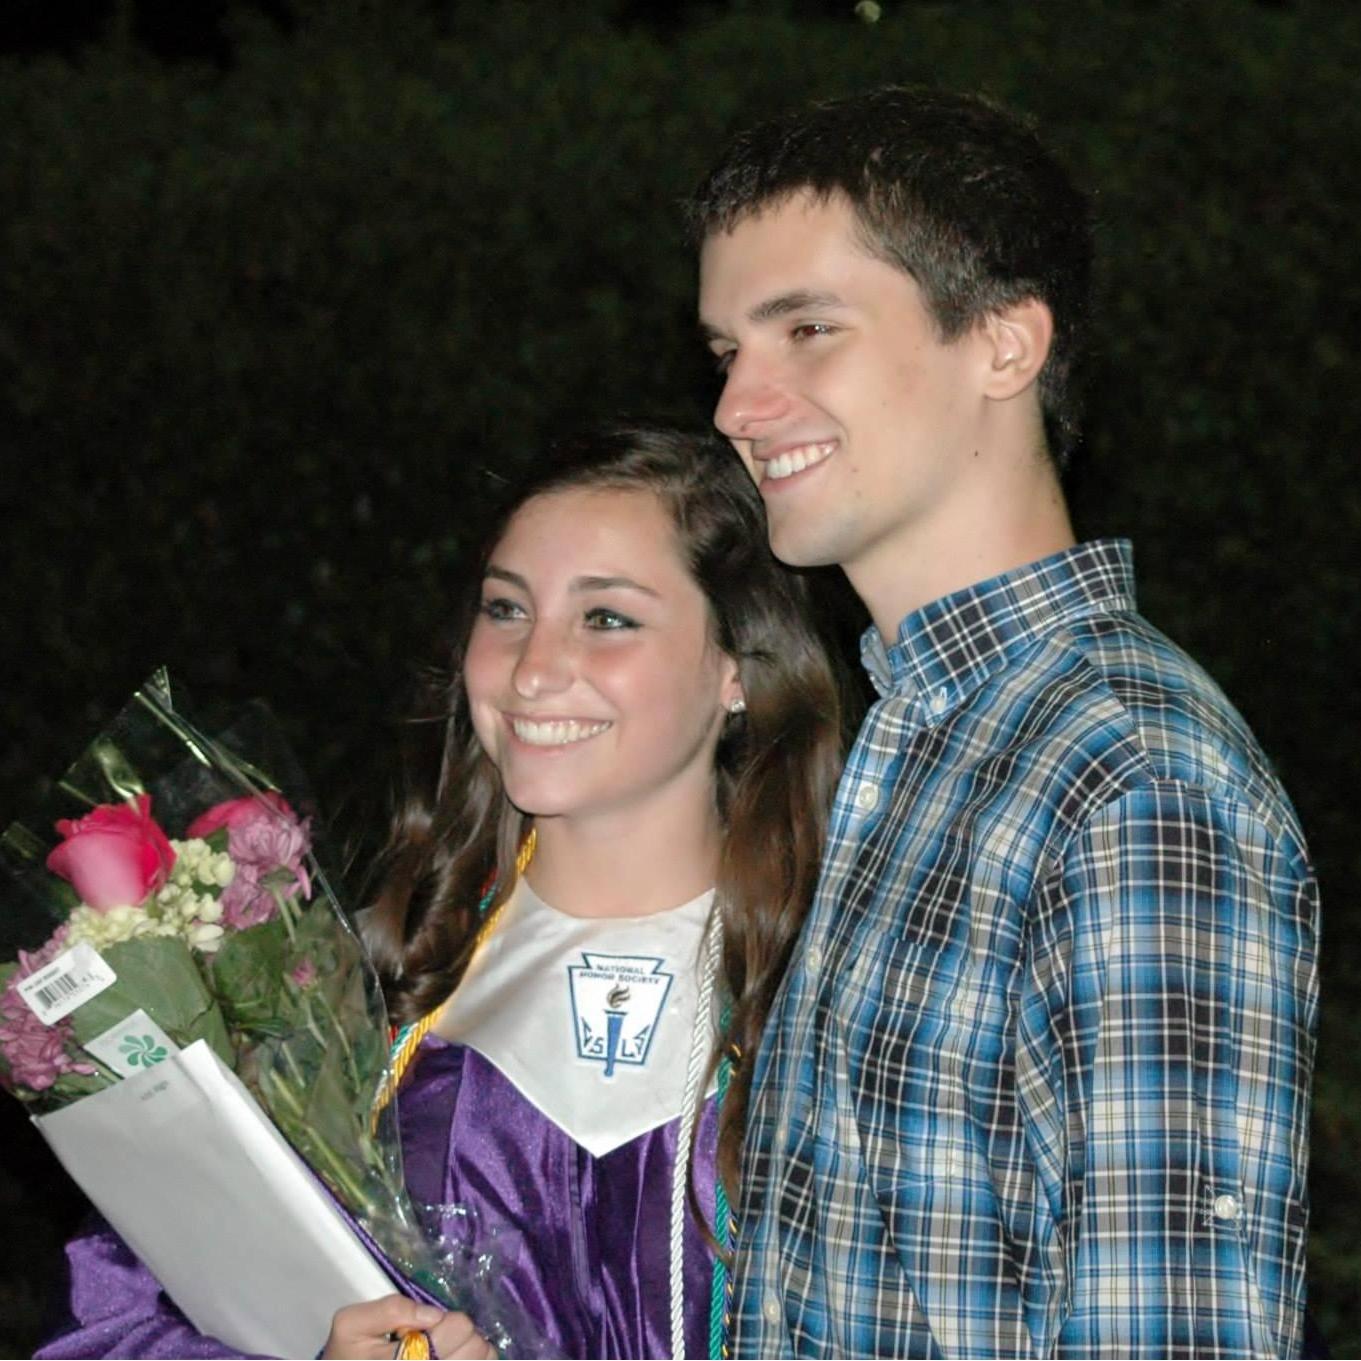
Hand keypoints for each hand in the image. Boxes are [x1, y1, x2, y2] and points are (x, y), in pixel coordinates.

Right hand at [322, 1296, 493, 1358]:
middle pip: (476, 1347)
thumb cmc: (347, 1357)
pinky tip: (454, 1359)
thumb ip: (390, 1310)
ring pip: (484, 1359)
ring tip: (447, 1352)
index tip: (428, 1327)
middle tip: (439, 1340)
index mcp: (404, 1360)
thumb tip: (433, 1313)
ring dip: (472, 1352)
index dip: (447, 1321)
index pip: (458, 1328)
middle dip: (462, 1336)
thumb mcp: (351, 1325)